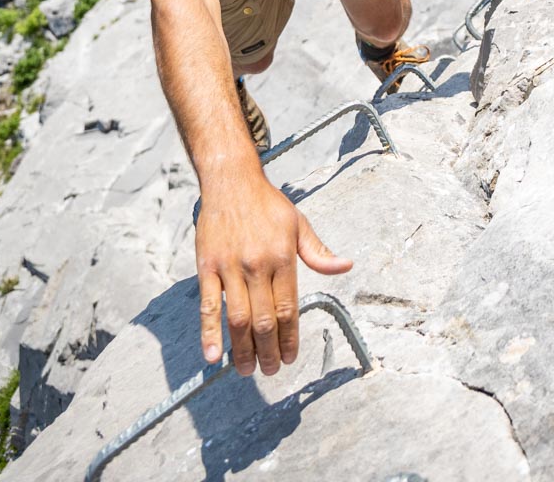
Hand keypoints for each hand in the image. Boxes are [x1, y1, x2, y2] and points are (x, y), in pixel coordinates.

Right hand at [196, 170, 351, 376]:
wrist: (231, 181)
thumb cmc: (267, 204)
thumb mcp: (299, 223)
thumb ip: (318, 251)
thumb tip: (346, 266)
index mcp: (283, 257)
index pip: (289, 308)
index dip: (290, 338)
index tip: (290, 358)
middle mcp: (258, 265)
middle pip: (264, 320)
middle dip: (268, 351)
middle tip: (269, 371)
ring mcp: (231, 267)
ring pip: (237, 318)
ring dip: (242, 349)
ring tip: (247, 370)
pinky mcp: (207, 267)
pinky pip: (207, 305)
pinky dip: (208, 332)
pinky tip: (213, 355)